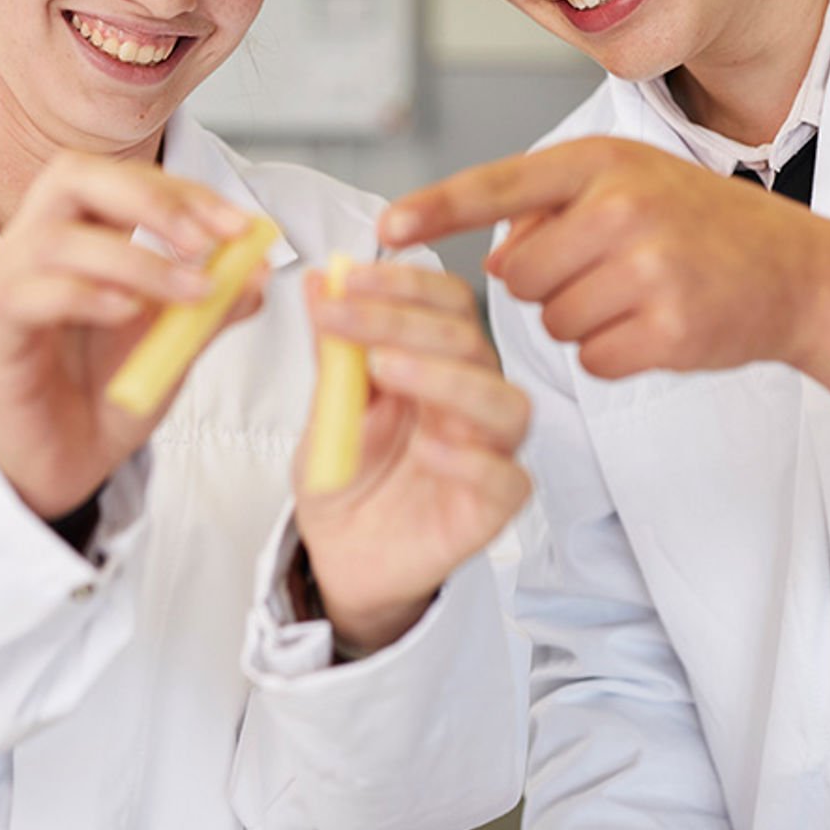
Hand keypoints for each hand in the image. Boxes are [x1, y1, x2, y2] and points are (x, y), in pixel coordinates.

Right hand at [0, 152, 261, 520]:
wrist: (71, 458)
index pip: (127, 177)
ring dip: (136, 261)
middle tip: (204, 243)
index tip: (241, 226)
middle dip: (150, 199)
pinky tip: (129, 313)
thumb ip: (215, 302)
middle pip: (74, 175)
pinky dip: (86, 296)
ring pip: (58, 239)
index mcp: (81, 227)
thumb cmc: (112, 385)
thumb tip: (260, 268)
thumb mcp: (178, 340)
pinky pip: (30, 294)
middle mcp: (37, 241)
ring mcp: (12, 282)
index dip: (186, 193)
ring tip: (187, 293)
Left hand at [294, 261, 530, 653]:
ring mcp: (488, 452)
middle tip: (347, 319)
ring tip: (385, 368)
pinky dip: (470, 460)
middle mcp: (471, 398)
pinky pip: (506, 479)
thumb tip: (323, 278)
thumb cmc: (347, 473)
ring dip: (445, 378)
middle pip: (469, 343)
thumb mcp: (328, 403)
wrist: (339, 553)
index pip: (447, 302)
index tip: (350, 277)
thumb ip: (333, 346)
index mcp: (439, 361)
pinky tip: (428, 447)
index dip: (404, 283)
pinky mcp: (491, 508)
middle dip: (404, 321)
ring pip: (504, 403)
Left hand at [386, 138, 824, 376]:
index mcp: (602, 162)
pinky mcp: (669, 327)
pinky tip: (657, 325)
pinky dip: (615, 354)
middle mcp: (621, 206)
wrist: (798, 271)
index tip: (385, 229)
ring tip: (639, 293)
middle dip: (545, 285)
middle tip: (606, 269)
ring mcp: (648, 268)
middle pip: (516, 276)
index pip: (498, 185)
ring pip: (551, 322)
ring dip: (582, 320)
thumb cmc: (700, 224)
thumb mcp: (628, 183)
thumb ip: (552, 208)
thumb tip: (492, 260)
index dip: (435, 209)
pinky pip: (593, 360)